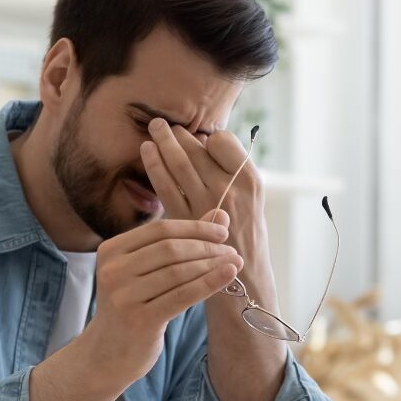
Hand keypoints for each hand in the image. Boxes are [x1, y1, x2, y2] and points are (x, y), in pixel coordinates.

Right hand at [82, 212, 242, 383]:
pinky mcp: (139, 320)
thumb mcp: (147, 271)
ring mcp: (123, 296)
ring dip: (212, 265)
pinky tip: (228, 276)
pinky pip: (182, 296)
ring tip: (234, 264)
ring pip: (178, 272)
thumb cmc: (133, 306)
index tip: (222, 232)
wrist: (108, 354)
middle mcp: (113, 270)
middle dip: (206, 247)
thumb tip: (221, 215)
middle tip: (232, 250)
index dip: (195, 228)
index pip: (160, 229)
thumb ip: (180, 242)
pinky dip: (209, 283)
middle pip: (170, 249)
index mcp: (111, 250)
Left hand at [140, 118, 264, 249]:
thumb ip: (232, 172)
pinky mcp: (185, 219)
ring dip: (163, 142)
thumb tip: (204, 141)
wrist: (244, 277)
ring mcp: (206, 204)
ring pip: (179, 163)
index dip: (209, 138)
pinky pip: (165, 185)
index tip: (200, 139)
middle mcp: (229, 189)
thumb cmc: (246, 234)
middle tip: (162, 124)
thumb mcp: (253, 199)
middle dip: (177, 133)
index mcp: (250, 180)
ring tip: (153, 128)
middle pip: (197, 150)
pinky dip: (154, 165)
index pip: (222, 141)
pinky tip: (147, 151)